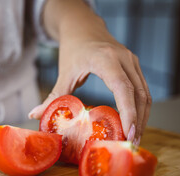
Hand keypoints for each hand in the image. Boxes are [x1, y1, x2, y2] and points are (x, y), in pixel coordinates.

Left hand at [29, 0, 151, 144]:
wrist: (84, 27)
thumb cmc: (74, 48)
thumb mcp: (64, 72)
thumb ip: (53, 95)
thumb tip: (34, 114)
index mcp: (105, 59)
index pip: (122, 88)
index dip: (128, 112)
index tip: (127, 133)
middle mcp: (124, 59)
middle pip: (139, 94)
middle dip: (138, 121)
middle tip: (130, 143)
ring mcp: (132, 61)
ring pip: (145, 93)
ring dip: (142, 117)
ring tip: (134, 138)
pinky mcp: (134, 65)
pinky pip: (143, 89)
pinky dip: (140, 108)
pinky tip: (134, 123)